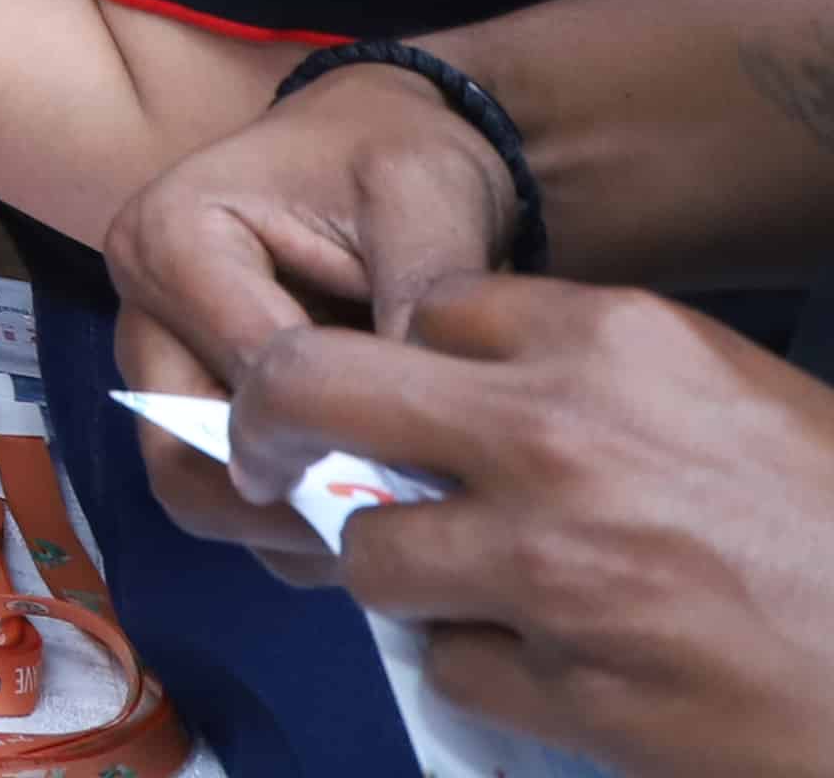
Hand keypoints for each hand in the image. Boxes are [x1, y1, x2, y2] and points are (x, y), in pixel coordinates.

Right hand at [110, 62, 529, 567]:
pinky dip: (293, 518)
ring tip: (392, 523)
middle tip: (399, 530)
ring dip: (291, 526)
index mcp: (170, 240)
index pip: (243, 380)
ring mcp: (160, 364)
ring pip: (197, 491)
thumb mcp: (426, 202)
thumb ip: (416, 307)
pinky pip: (225, 488)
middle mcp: (141, 310)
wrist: (378, 139)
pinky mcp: (192, 399)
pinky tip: (373, 506)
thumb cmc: (395, 156)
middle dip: (291, 508)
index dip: (337, 439)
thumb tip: (421, 438)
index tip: (434, 473)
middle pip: (181, 458)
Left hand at [249, 280, 833, 777]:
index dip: (407, 359)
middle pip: (311, 390)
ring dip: (407, 574)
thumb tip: (452, 383)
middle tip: (269, 457)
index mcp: (610, 343)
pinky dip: (485, 670)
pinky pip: (451, 665)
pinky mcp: (573, 687)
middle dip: (271, 422)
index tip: (406, 398)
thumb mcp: (728, 394)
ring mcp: (555, 568)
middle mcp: (558, 438)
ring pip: (371, 553)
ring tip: (481, 588)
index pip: (424, 311)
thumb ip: (588, 375)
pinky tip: (560, 666)